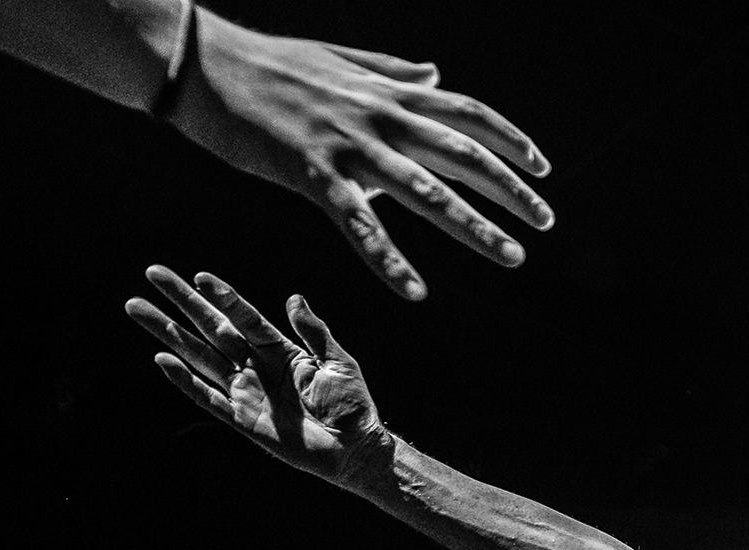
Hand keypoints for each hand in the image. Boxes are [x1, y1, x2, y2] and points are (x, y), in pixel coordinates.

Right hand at [129, 268, 386, 489]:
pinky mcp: (241, 418)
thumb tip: (293, 297)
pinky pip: (207, 397)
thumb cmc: (352, 405)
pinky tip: (162, 359)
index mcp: (279, 349)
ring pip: (198, 355)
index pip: (244, 316)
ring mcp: (245, 391)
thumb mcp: (338, 362)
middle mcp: (256, 365)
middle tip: (152, 274)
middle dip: (181, 302)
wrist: (354, 449)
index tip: (198, 277)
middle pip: (211, 327)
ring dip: (167, 333)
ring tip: (137, 307)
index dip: (222, 296)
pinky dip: (184, 380)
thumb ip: (313, 331)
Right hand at [167, 12, 551, 300]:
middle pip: (463, 154)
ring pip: (426, 191)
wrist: (202, 63)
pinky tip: (416, 290)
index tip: (543, 169)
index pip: (469, 114)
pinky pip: (359, 224)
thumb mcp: (342, 60)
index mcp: (390, 92)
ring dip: (473, 227)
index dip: (510, 141)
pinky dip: (390, 260)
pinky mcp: (312, 172)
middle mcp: (380, 116)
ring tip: (511, 257)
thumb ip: (393, 72)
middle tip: (546, 223)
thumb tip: (436, 72)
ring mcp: (349, 145)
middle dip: (510, 190)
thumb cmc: (270, 64)